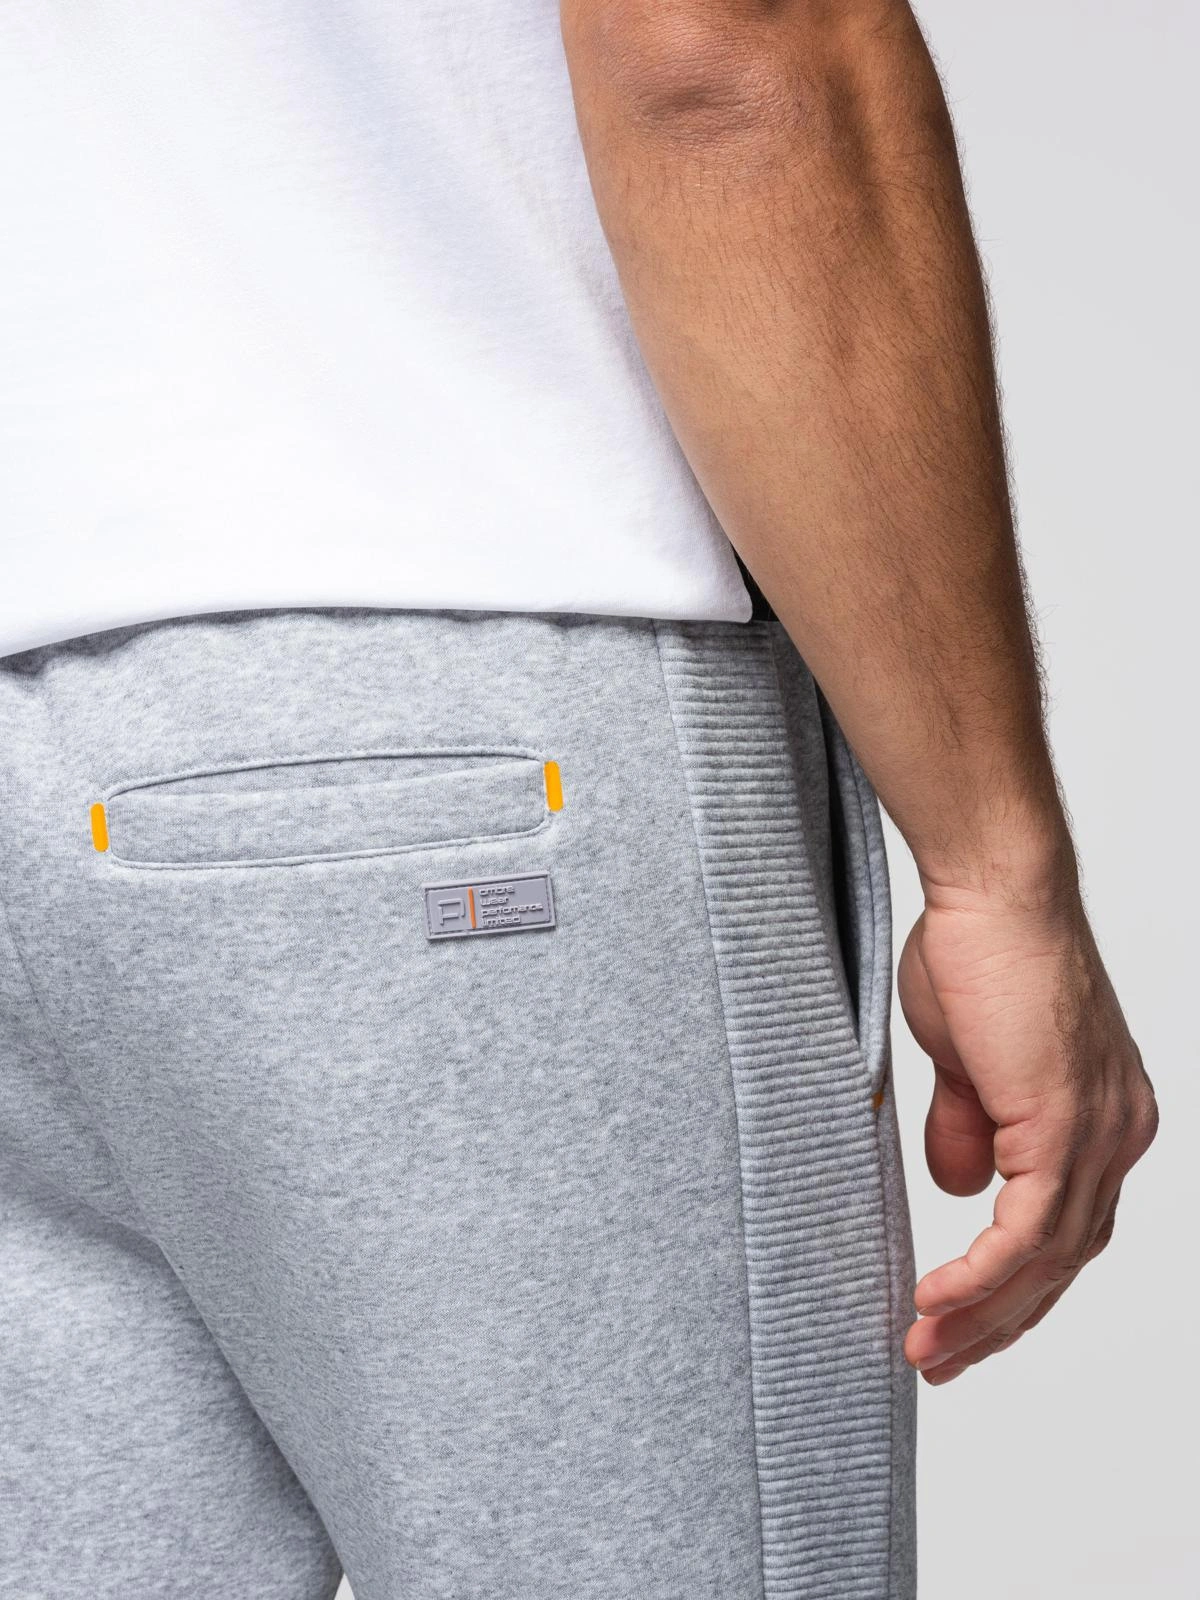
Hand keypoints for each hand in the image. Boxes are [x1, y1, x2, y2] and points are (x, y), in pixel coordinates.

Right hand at [898, 880, 1157, 1383]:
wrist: (994, 892)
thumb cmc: (977, 953)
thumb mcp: (965, 1061)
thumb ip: (971, 1127)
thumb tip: (960, 1187)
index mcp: (1099, 1117)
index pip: (1065, 1227)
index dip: (1013, 1283)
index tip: (958, 1317)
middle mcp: (1116, 1133)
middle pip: (1063, 1260)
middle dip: (998, 1320)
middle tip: (940, 1359)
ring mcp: (1099, 1134)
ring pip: (1047, 1260)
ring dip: (983, 1313)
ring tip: (927, 1348)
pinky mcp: (1067, 1128)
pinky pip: (1027, 1234)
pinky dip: (982, 1277)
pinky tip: (939, 1302)